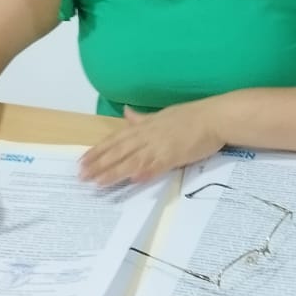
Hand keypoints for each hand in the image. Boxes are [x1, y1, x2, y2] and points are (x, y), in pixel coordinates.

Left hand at [79, 102, 225, 187]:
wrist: (214, 117)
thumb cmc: (192, 117)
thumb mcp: (162, 115)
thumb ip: (142, 118)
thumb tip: (127, 113)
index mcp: (144, 126)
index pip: (115, 140)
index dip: (97, 151)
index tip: (82, 161)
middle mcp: (147, 135)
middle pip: (118, 151)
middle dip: (98, 164)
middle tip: (81, 175)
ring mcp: (160, 146)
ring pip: (131, 160)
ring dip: (113, 171)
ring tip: (97, 182)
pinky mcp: (174, 155)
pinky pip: (156, 166)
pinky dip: (143, 172)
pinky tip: (132, 180)